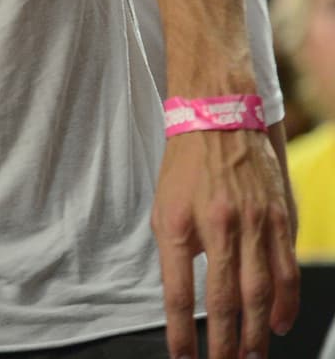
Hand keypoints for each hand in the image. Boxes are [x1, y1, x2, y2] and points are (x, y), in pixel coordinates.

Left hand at [152, 129, 298, 358]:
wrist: (218, 118)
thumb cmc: (185, 169)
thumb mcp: (164, 208)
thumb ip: (176, 253)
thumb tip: (186, 302)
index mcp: (179, 222)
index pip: (178, 291)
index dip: (180, 331)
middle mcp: (218, 225)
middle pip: (225, 299)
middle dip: (226, 342)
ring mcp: (254, 222)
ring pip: (261, 292)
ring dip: (258, 333)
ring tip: (252, 358)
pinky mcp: (280, 218)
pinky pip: (287, 270)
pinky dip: (285, 303)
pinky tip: (279, 324)